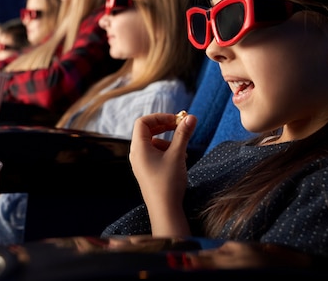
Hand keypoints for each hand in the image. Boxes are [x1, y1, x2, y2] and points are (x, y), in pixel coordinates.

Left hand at [129, 112, 196, 236]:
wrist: (164, 210)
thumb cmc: (168, 182)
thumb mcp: (178, 155)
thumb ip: (183, 134)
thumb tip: (191, 117)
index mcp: (138, 148)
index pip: (143, 122)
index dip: (159, 117)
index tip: (176, 120)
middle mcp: (136, 154)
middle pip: (147, 131)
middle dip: (165, 127)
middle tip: (181, 127)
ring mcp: (140, 163)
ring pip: (153, 143)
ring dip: (169, 141)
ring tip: (183, 151)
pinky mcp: (147, 171)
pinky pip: (154, 154)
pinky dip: (167, 152)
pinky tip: (179, 160)